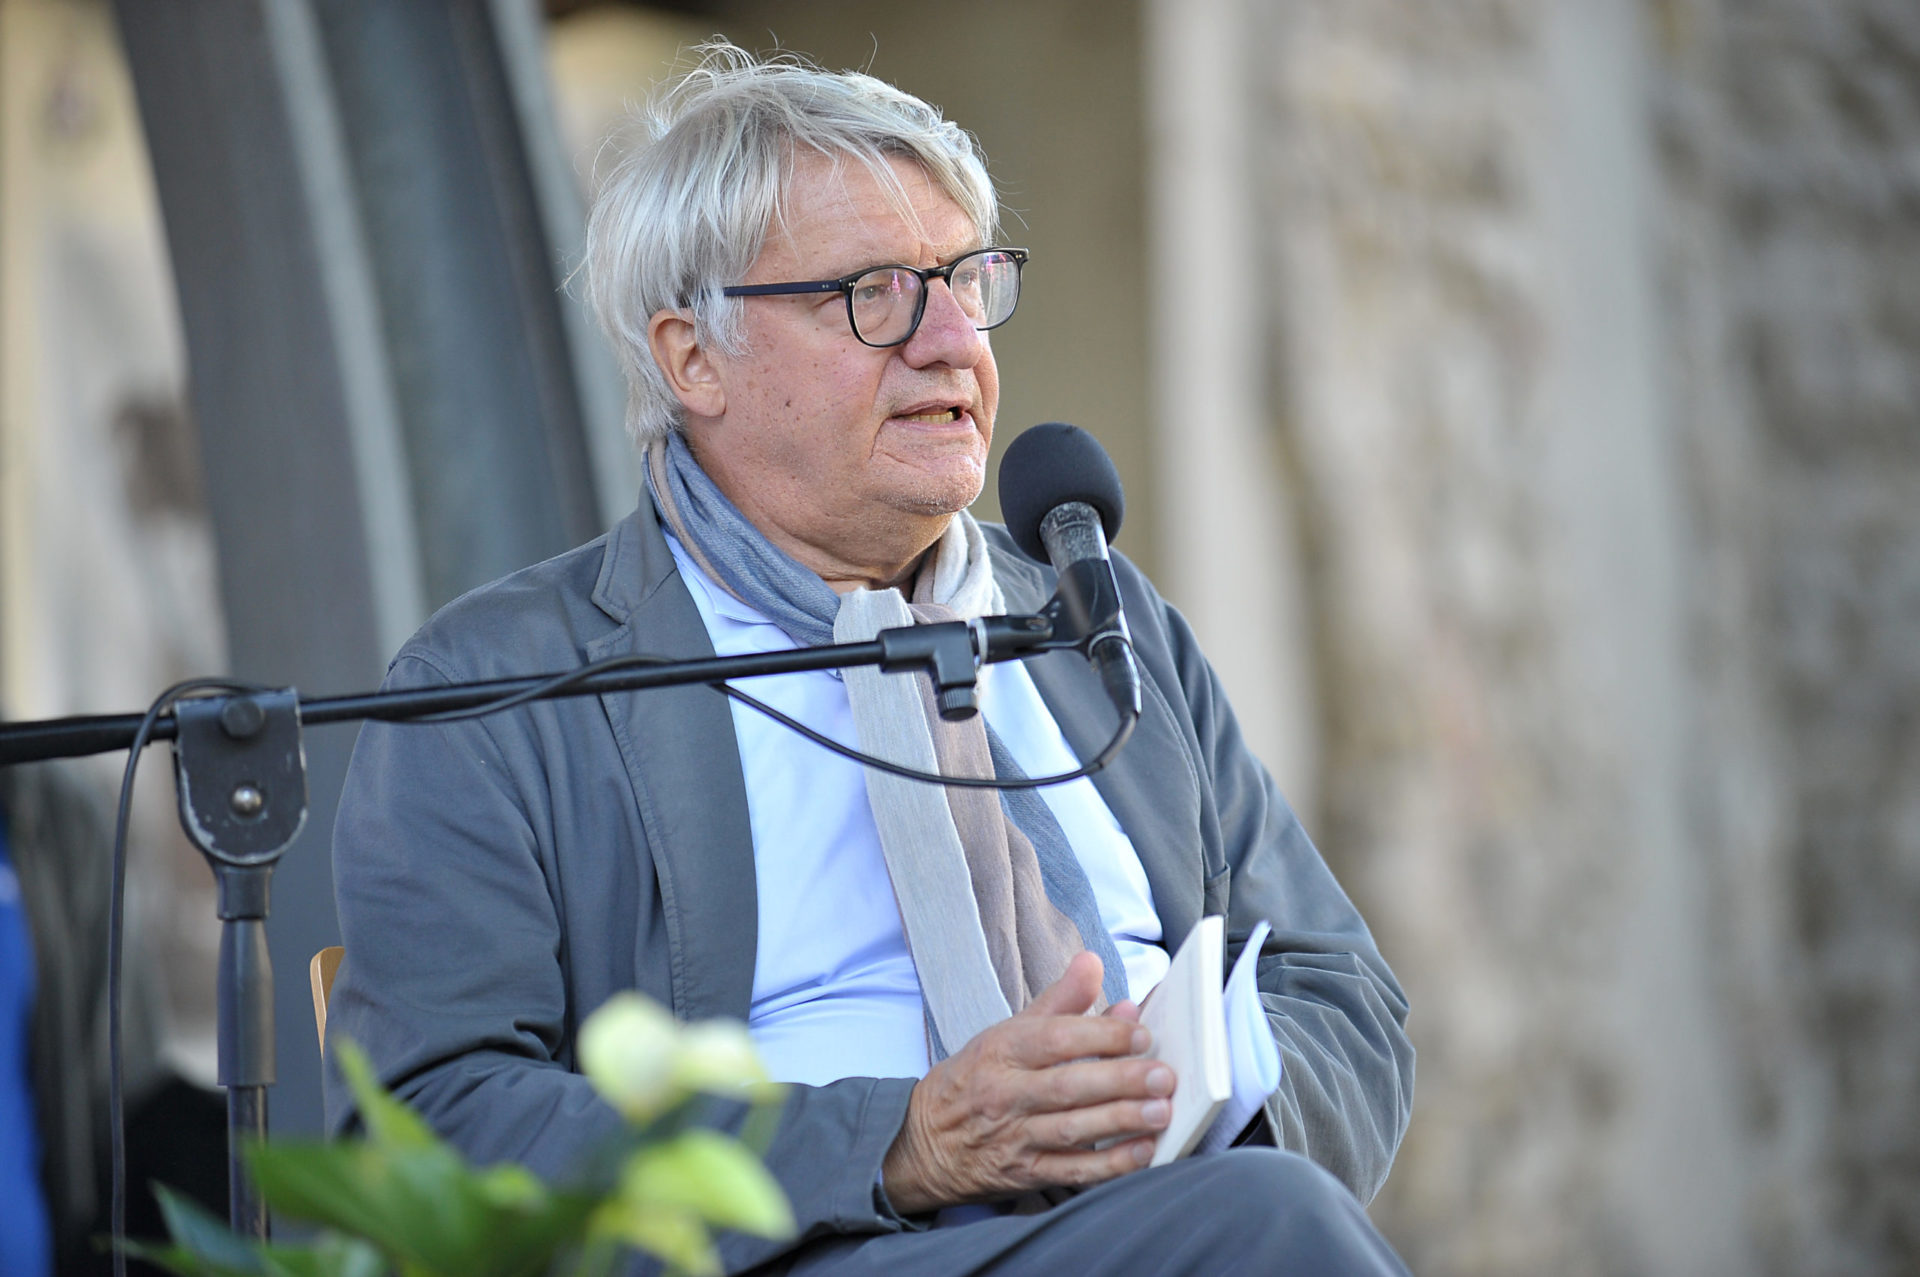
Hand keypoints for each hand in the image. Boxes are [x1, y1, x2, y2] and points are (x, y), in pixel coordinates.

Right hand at [880, 952, 1174, 1213]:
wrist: (924, 1141)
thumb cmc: (977, 1078)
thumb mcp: (1008, 1031)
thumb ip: (1058, 1001)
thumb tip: (1093, 963)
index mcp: (1002, 1050)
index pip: (1054, 1039)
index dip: (1100, 1034)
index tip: (1141, 1031)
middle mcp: (1005, 1093)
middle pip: (1066, 1086)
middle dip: (1118, 1079)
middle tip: (1163, 1075)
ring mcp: (1013, 1137)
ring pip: (1070, 1130)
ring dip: (1119, 1122)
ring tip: (1160, 1112)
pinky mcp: (1023, 1174)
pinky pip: (1070, 1171)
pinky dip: (1108, 1165)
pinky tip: (1142, 1152)